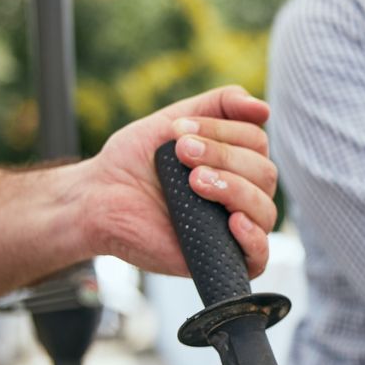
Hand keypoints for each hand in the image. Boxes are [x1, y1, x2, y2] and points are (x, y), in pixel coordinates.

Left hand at [80, 86, 277, 276]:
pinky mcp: (220, 259)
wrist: (99, 199)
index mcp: (237, 163)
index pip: (257, 142)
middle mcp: (243, 194)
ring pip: (265, 210)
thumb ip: (220, 105)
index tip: (180, 133)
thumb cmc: (135, 162)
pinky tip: (233, 222)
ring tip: (194, 183)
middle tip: (182, 154)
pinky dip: (253, 238)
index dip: (224, 132)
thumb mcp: (176, 121)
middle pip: (265, 174)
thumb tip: (264, 110)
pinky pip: (260, 256)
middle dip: (225, 158)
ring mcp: (234, 228)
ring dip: (234, 190)